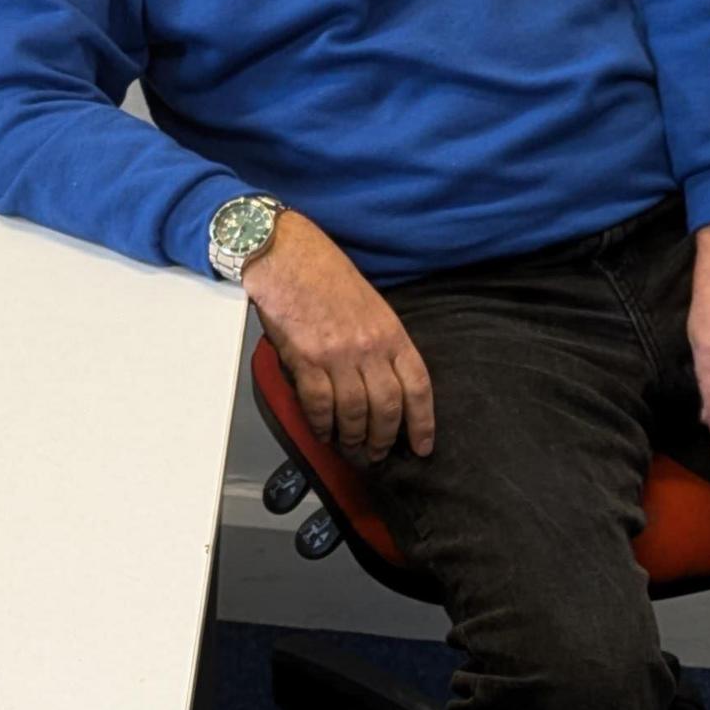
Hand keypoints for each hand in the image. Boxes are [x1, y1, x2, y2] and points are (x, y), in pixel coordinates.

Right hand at [244, 212, 436, 462]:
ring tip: (351, 449)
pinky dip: (322, 425)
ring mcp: (337, 354)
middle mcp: (369, 346)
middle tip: (377, 454)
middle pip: (387, 407)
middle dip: (384, 439)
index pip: (417, 385)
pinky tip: (323, 433)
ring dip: (354, 438)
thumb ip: (381, 342)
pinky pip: (319, 405)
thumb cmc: (325, 275)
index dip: (423, 422)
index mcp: (391, 332)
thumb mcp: (370, 305)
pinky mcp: (306, 359)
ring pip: (354, 412)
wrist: (286, 255)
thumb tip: (381, 382)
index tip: (421, 445)